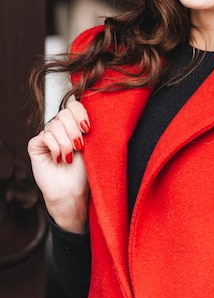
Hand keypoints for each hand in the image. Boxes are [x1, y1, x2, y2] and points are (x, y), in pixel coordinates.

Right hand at [27, 99, 90, 233]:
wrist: (74, 191)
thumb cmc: (85, 170)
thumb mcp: (91, 144)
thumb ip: (87, 126)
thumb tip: (94, 107)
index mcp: (73, 124)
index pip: (73, 105)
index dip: (79, 113)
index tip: (87, 128)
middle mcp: (59, 127)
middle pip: (64, 113)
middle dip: (74, 130)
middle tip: (79, 146)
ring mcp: (47, 136)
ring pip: (54, 125)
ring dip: (66, 143)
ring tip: (69, 157)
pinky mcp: (35, 145)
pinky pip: (45, 136)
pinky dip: (55, 147)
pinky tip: (58, 159)